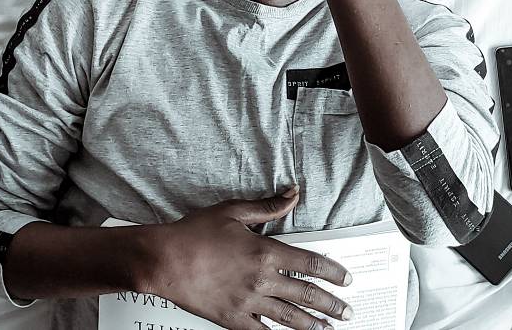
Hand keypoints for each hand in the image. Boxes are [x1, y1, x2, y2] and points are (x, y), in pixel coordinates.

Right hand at [144, 187, 353, 329]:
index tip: (346, 279)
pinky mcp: (233, 319)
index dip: (333, 272)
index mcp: (265, 252)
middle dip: (331, 305)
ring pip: (290, 318)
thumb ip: (268, 206)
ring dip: (313, 325)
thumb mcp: (233, 211)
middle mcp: (261, 280)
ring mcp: (248, 302)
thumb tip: (293, 195)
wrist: (164, 260)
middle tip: (347, 311)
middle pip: (307, 295)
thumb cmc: (194, 233)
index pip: (310, 263)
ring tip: (329, 329)